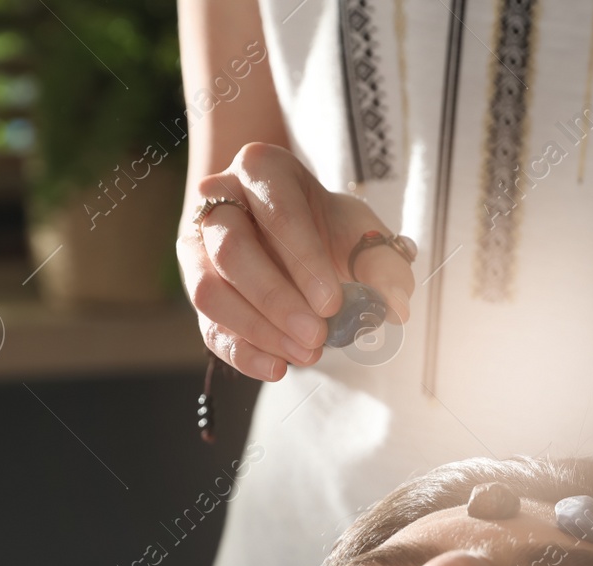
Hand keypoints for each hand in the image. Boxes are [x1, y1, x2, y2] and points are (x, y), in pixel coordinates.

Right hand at [177, 142, 416, 381]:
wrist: (291, 230)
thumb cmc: (326, 226)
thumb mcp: (362, 232)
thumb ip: (383, 264)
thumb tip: (395, 306)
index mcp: (262, 171)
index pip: (277, 212)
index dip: (303, 261)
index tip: (333, 303)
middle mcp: (218, 202)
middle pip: (232, 251)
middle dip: (276, 300)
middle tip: (317, 336)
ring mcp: (199, 247)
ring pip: (208, 291)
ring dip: (258, 329)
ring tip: (306, 354)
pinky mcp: (197, 289)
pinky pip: (208, 325)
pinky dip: (242, 353)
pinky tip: (277, 368)